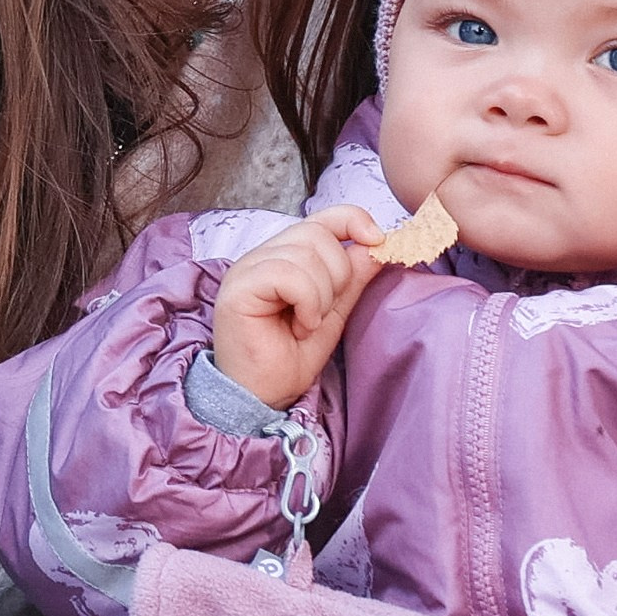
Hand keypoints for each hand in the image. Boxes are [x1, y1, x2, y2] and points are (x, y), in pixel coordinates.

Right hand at [212, 204, 392, 409]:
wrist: (262, 398)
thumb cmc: (289, 359)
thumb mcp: (334, 314)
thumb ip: (352, 279)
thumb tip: (377, 245)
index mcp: (282, 256)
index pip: (321, 217)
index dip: (352, 220)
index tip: (377, 240)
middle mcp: (262, 255)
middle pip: (317, 233)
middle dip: (337, 275)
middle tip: (323, 312)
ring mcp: (247, 268)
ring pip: (305, 252)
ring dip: (321, 295)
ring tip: (307, 324)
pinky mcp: (239, 287)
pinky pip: (289, 273)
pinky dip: (307, 301)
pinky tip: (300, 325)